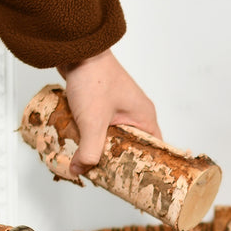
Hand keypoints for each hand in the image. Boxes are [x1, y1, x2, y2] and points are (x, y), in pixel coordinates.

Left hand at [57, 49, 161, 175]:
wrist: (75, 48)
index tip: (138, 183)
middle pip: (134, 147)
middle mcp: (136, 114)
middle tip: (113, 178)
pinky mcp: (104, 104)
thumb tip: (81, 170)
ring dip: (105, 149)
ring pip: (116, 137)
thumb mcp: (93, 121)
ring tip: (97, 166)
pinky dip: (95, 137)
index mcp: (145, 118)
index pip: (154, 150)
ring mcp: (120, 108)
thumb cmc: (94, 78)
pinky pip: (104, 127)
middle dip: (121, 161)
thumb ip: (89, 149)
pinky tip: (85, 147)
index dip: (147, 167)